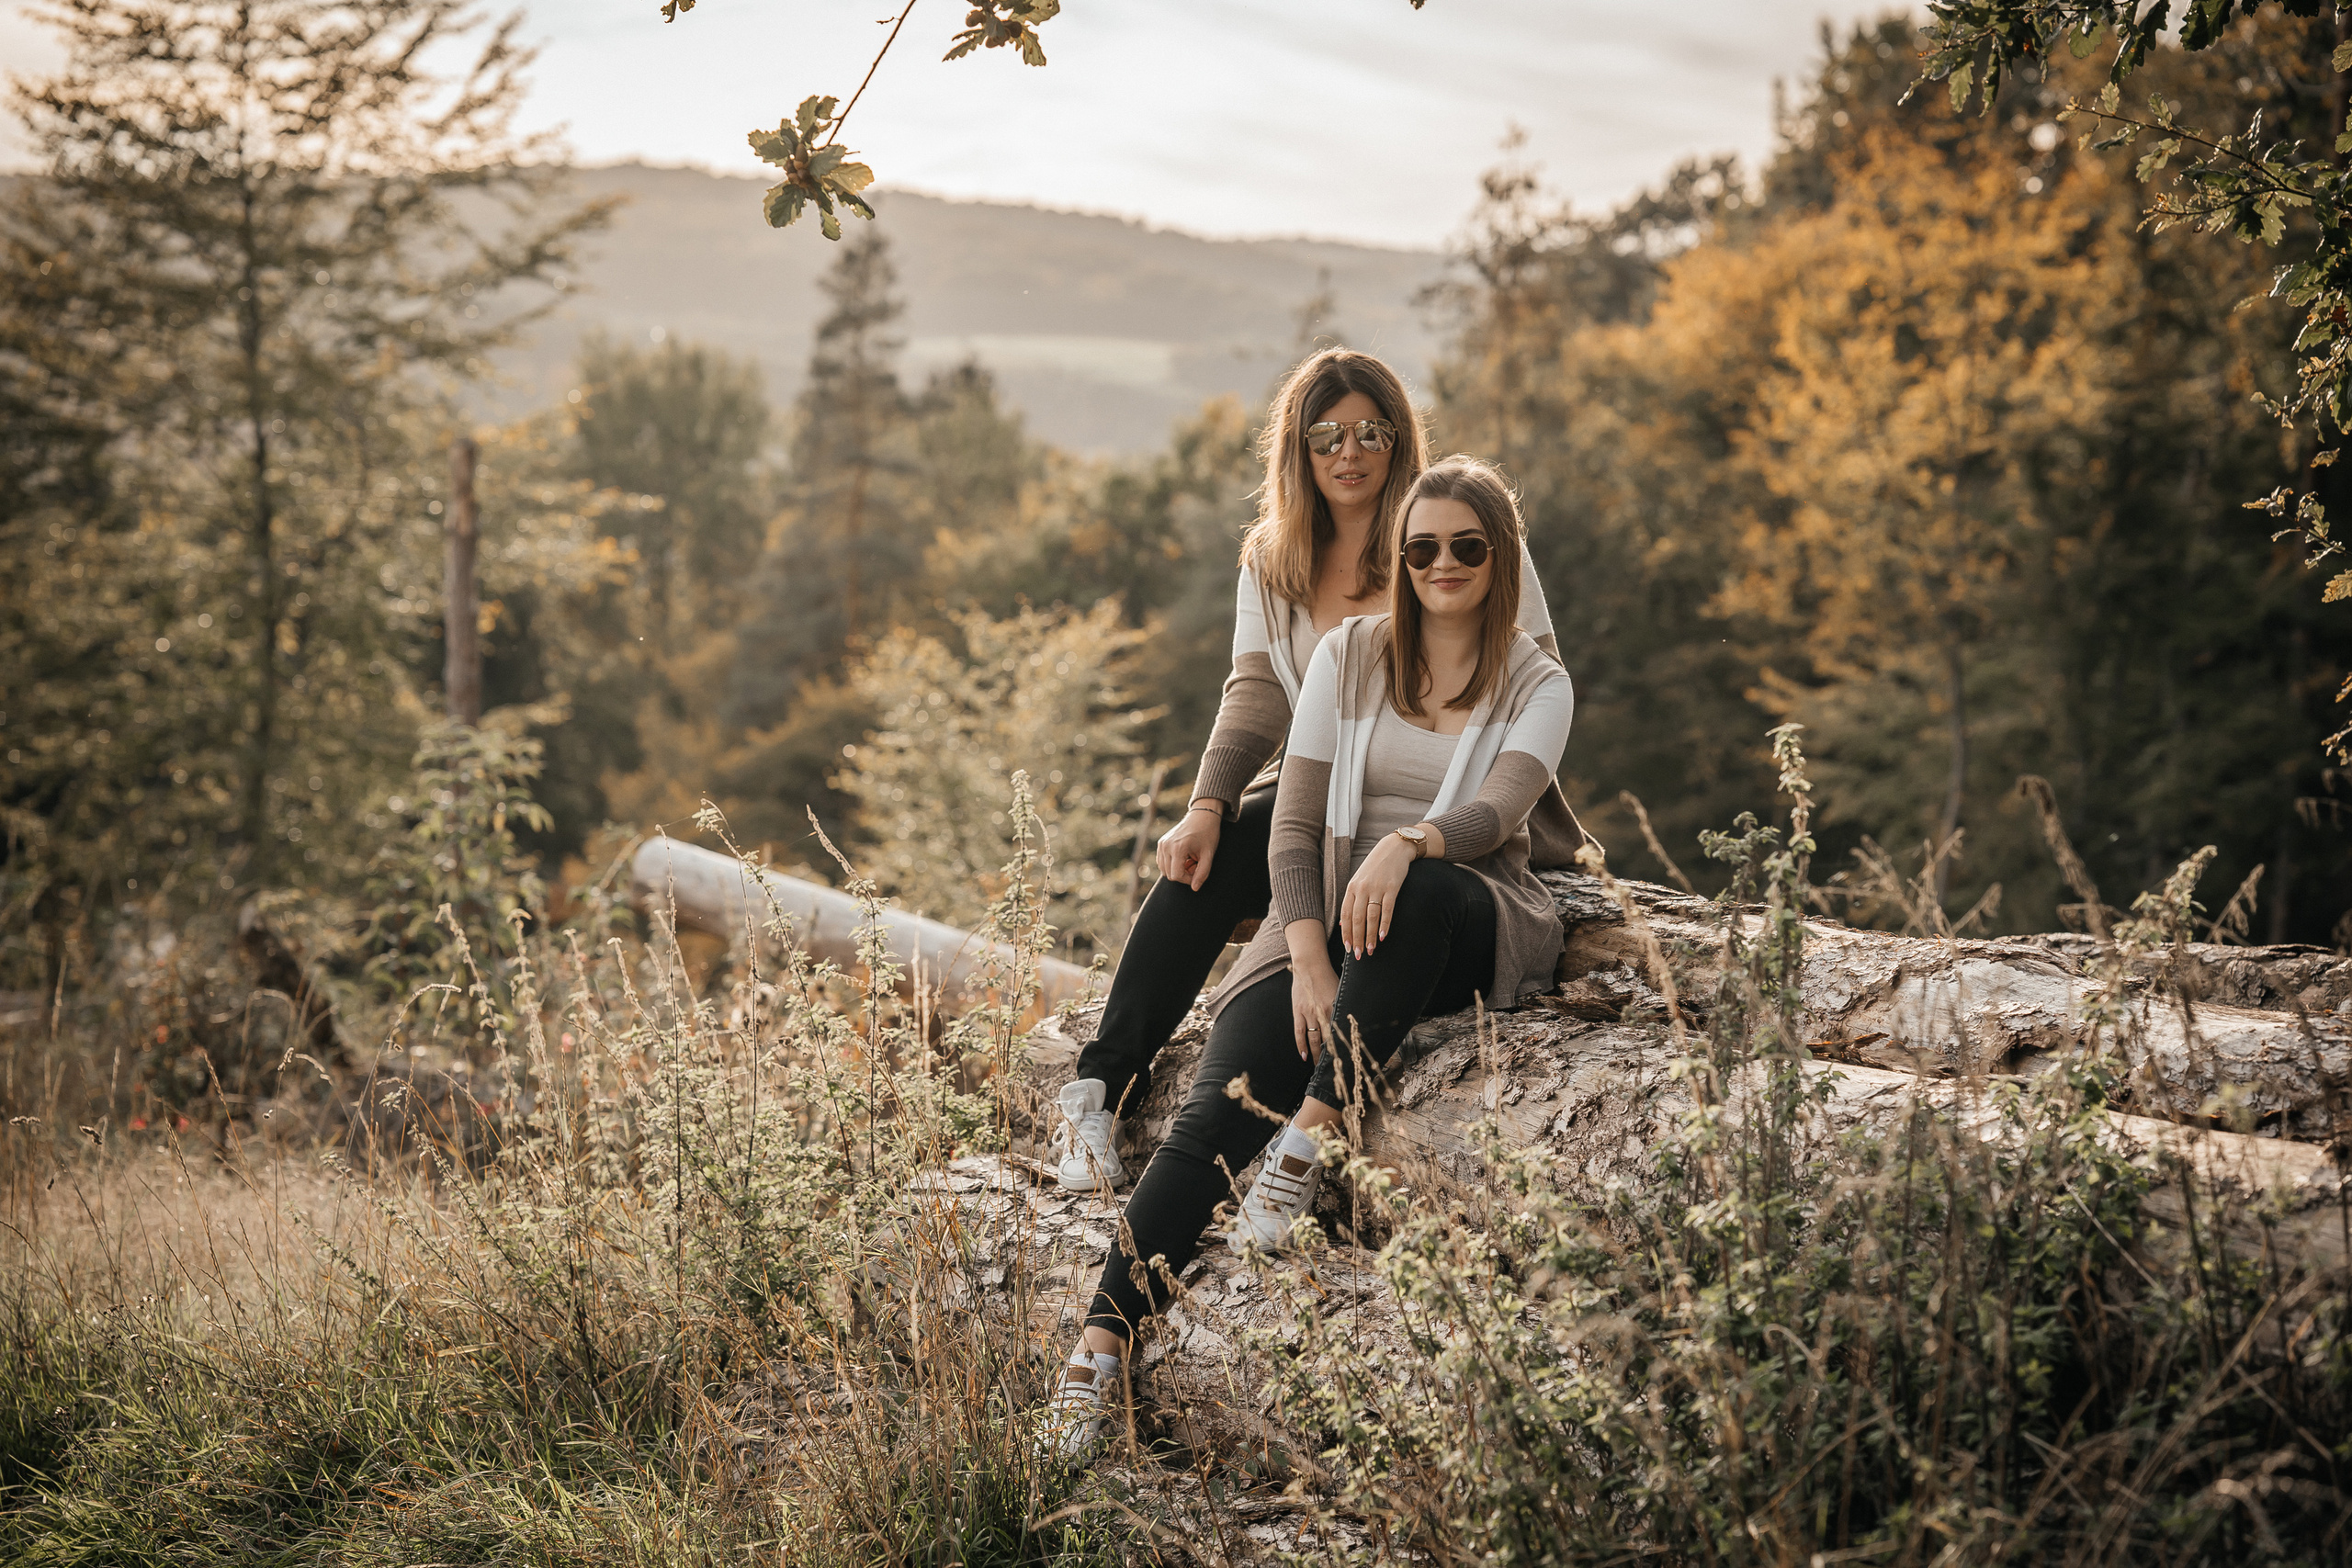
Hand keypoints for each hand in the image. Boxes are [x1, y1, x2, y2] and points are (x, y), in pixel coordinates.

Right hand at [1157, 802, 1223, 890]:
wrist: (1202, 815)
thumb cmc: (1208, 834)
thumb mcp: (1209, 855)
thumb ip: (1202, 873)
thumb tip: (1195, 889)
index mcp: (1178, 848)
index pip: (1176, 876)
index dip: (1188, 880)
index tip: (1198, 873)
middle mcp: (1166, 846)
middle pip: (1169, 875)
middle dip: (1183, 875)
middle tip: (1196, 865)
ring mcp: (1161, 844)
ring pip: (1164, 870)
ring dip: (1177, 870)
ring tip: (1190, 861)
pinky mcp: (1161, 843)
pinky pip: (1162, 862)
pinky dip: (1172, 864)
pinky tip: (1184, 857)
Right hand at [1285, 920, 1337, 1063]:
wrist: (1310, 965)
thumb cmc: (1328, 977)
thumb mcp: (1341, 992)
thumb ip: (1345, 1007)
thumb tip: (1355, 1021)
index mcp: (1335, 1009)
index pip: (1341, 1034)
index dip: (1343, 1049)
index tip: (1347, 1061)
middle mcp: (1323, 1013)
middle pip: (1327, 1040)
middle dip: (1330, 1057)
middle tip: (1332, 1070)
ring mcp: (1309, 1013)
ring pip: (1313, 1040)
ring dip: (1316, 1055)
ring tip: (1317, 1067)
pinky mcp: (1298, 1012)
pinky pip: (1299, 1032)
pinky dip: (1301, 1045)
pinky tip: (1304, 1056)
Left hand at [1340, 835, 1414, 958]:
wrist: (1394, 848)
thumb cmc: (1375, 867)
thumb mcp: (1359, 880)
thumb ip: (1351, 901)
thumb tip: (1344, 924)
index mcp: (1352, 888)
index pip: (1345, 915)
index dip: (1346, 933)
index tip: (1348, 948)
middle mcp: (1362, 888)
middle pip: (1356, 919)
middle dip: (1357, 939)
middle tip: (1359, 955)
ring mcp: (1377, 887)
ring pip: (1371, 917)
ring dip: (1371, 936)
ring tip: (1371, 950)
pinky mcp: (1392, 887)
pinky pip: (1387, 909)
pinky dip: (1385, 924)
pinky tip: (1383, 936)